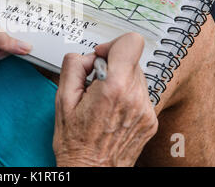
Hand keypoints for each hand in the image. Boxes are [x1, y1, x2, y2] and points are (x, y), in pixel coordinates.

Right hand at [53, 33, 157, 166]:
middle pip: (130, 59)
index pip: (131, 42)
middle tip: (94, 84)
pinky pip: (140, 93)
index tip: (100, 56)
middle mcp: (135, 97)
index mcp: (113, 88)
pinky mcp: (151, 120)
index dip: (112, 44)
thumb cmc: (76, 142)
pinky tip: (111, 111)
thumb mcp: (63, 99)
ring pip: (136, 75)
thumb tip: (87, 56)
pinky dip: (126, 95)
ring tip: (102, 100)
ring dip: (119, 80)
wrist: (92, 172)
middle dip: (110, 65)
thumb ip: (74, 66)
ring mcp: (147, 110)